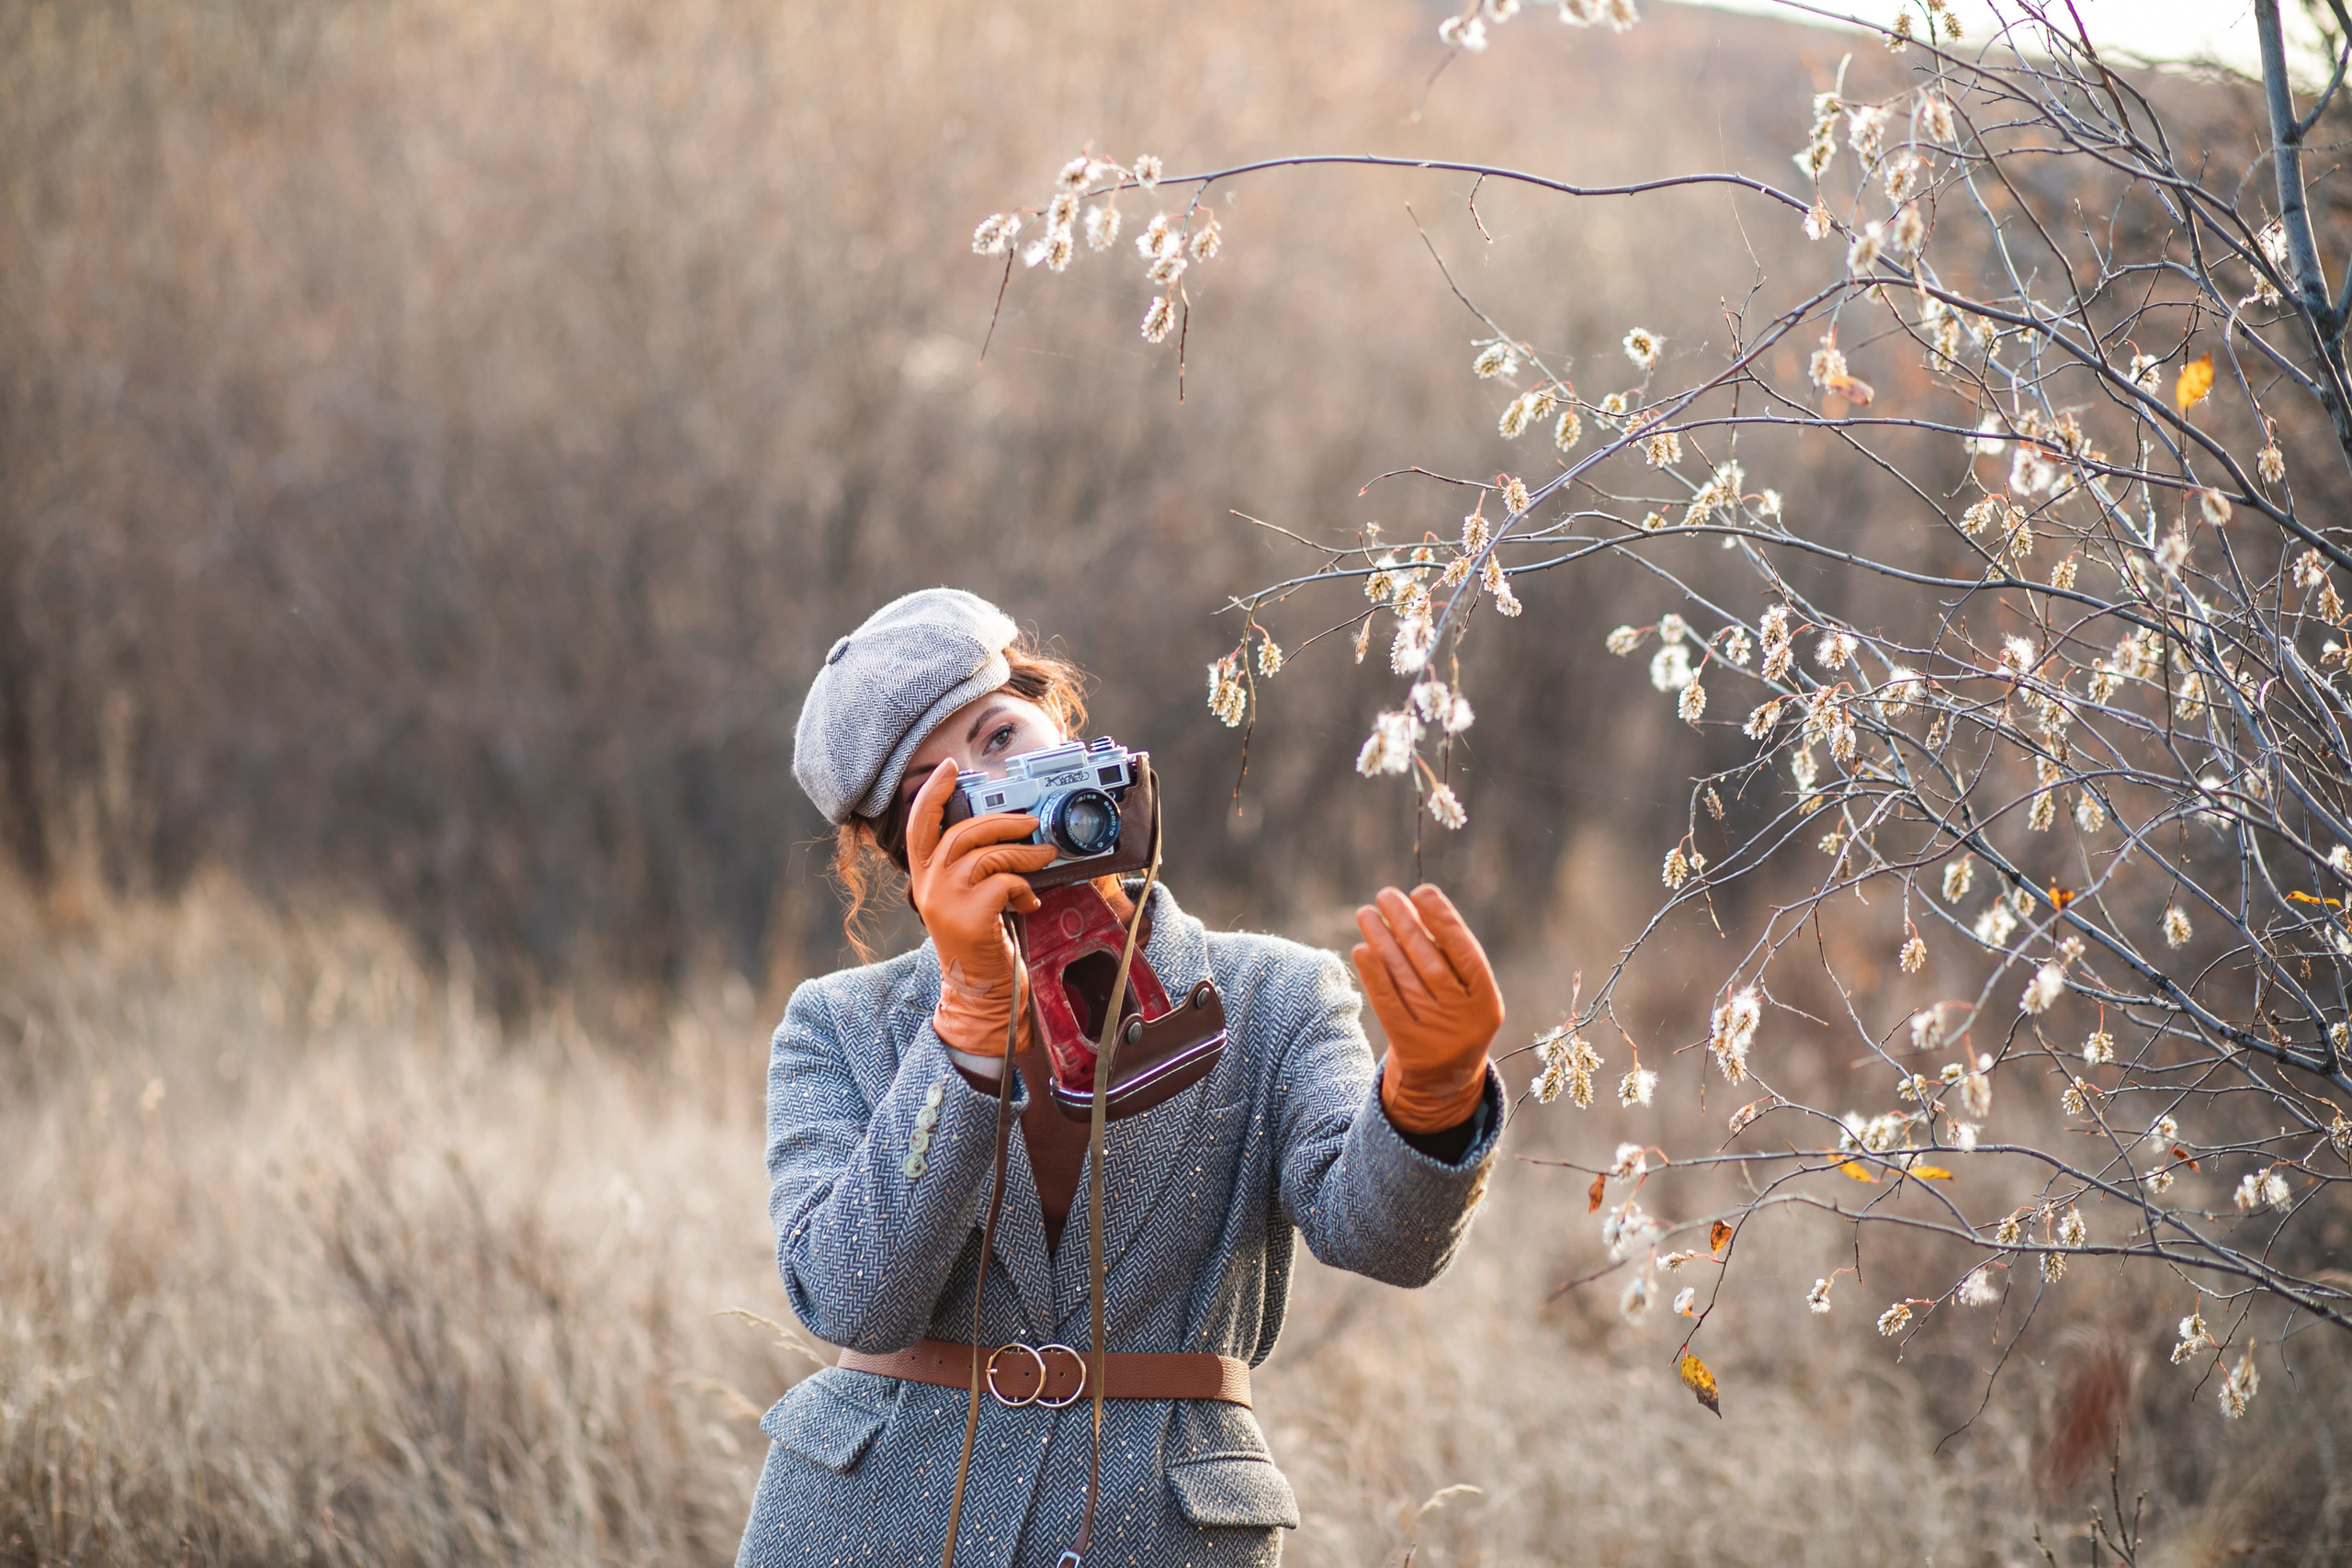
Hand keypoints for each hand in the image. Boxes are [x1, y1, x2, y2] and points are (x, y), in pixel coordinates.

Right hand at [906, 760, 1058, 1055]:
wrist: (981, 994)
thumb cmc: (981, 943)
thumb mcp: (967, 899)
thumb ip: (973, 867)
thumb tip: (1008, 830)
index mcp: (924, 878)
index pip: (919, 825)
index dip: (932, 793)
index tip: (951, 768)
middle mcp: (927, 887)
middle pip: (962, 832)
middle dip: (1003, 821)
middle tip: (1032, 822)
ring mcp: (944, 902)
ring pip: (987, 854)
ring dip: (1024, 852)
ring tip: (1045, 855)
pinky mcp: (968, 918)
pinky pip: (1003, 882)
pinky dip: (1024, 886)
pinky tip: (1029, 901)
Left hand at [1351, 884, 1502, 1134]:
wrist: (1445, 1077)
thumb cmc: (1455, 1015)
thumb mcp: (1466, 992)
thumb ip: (1449, 956)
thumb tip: (1412, 907)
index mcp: (1486, 999)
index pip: (1465, 951)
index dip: (1443, 919)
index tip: (1421, 890)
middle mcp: (1464, 1018)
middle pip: (1430, 962)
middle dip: (1406, 923)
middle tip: (1385, 895)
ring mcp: (1435, 1034)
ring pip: (1405, 978)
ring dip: (1382, 941)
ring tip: (1366, 914)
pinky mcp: (1407, 1046)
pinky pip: (1387, 1003)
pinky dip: (1374, 975)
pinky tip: (1362, 948)